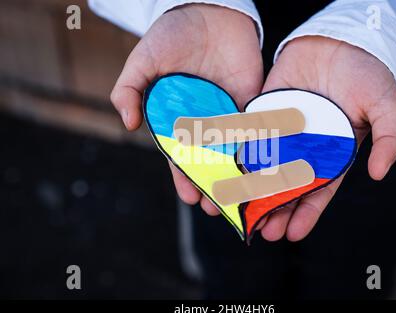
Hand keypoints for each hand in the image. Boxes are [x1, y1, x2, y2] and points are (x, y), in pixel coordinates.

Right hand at [111, 4, 262, 213]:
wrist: (208, 10)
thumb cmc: (172, 34)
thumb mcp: (143, 60)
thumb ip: (129, 89)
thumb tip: (128, 123)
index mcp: (177, 117)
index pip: (179, 154)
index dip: (183, 176)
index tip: (189, 196)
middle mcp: (203, 120)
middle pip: (209, 160)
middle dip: (213, 184)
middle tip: (219, 207)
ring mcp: (229, 113)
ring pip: (234, 151)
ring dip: (237, 175)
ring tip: (243, 197)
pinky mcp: (251, 101)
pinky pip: (256, 127)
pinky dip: (260, 147)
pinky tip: (264, 168)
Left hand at [258, 36, 395, 241]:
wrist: (339, 40)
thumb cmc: (365, 73)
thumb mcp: (385, 105)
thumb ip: (388, 139)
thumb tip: (380, 173)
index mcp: (332, 153)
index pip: (318, 191)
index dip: (306, 213)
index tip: (293, 234)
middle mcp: (304, 148)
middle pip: (287, 186)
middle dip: (275, 210)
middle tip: (262, 231)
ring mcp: (282, 132)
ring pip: (265, 167)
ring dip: (254, 190)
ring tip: (242, 210)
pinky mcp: (264, 113)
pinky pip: (250, 137)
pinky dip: (240, 155)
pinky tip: (230, 173)